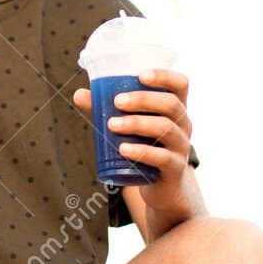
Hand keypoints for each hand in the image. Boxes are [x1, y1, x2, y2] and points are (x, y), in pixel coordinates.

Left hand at [73, 68, 192, 212]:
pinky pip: (162, 157)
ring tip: (112, 125)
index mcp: (175, 108)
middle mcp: (183, 125)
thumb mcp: (129, 127)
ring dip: (137, 123)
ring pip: (165, 128)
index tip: (140, 75)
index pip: (180, 84)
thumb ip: (106, 111)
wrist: (160, 188)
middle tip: (117, 101)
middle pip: (171, 104)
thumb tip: (79, 94)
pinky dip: (142, 152)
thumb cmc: (144, 147)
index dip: (164, 76)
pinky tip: (124, 150)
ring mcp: (182, 147)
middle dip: (143, 99)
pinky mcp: (175, 169)